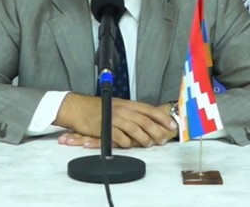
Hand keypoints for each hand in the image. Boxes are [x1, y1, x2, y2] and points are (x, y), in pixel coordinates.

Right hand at [54, 93, 176, 148]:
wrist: (78, 108)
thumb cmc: (97, 108)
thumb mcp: (116, 105)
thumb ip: (130, 112)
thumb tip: (145, 120)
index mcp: (127, 104)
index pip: (149, 109)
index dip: (162, 117)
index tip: (171, 125)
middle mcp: (123, 110)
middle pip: (145, 121)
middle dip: (157, 131)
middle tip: (163, 139)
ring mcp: (114, 118)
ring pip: (135, 129)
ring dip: (144, 138)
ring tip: (149, 144)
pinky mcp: (106, 128)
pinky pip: (120, 138)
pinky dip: (127, 143)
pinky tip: (129, 145)